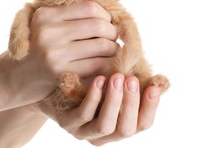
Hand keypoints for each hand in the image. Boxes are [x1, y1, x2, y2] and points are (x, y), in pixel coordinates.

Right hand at [3, 1, 117, 106]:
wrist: (11, 79)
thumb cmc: (33, 50)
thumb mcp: (42, 26)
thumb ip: (67, 17)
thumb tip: (106, 14)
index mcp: (45, 15)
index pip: (90, 8)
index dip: (106, 16)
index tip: (107, 24)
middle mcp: (48, 31)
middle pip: (99, 26)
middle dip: (113, 33)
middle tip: (112, 39)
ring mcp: (54, 53)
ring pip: (102, 46)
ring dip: (113, 50)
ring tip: (110, 52)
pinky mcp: (60, 73)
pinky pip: (97, 65)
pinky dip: (107, 65)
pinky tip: (104, 66)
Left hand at [43, 73, 160, 145]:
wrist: (53, 86)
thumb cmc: (86, 83)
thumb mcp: (110, 84)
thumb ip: (129, 84)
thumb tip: (158, 79)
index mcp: (118, 124)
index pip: (142, 124)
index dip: (150, 107)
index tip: (154, 86)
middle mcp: (103, 134)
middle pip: (126, 129)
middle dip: (131, 103)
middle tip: (131, 78)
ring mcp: (84, 132)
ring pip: (105, 125)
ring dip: (114, 101)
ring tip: (117, 77)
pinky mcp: (67, 123)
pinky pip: (83, 115)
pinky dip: (93, 98)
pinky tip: (99, 80)